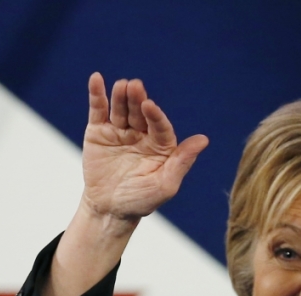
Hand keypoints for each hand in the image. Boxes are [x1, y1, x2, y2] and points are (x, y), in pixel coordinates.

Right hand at [81, 73, 208, 227]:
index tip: (150, 106)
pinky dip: (97, 95)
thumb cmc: (141, 200)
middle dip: (137, 99)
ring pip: (121, 109)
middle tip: (135, 86)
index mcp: (161, 145)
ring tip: (122, 85)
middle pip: (139, 113)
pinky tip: (96, 79)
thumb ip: (182, 162)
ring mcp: (120, 131)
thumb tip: (204, 139)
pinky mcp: (99, 132)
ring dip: (121, 96)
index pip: (160, 126)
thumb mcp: (165, 185)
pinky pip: (98, 111)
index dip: (155, 115)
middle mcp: (142, 134)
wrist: (110, 210)